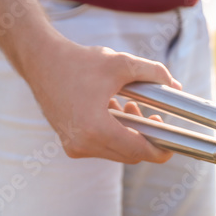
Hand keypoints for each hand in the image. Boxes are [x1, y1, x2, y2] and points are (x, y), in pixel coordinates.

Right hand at [20, 33, 180, 163]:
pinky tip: (115, 109)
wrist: (40, 61)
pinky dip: (113, 133)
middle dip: (145, 138)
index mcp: (95, 128)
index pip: (137, 150)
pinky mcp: (69, 143)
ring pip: (115, 151)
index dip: (159, 151)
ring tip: (132, 106)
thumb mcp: (121, 63)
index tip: (172, 146)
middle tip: (154, 117)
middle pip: (128, 154)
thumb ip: (153, 73)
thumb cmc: (78, 61)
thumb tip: (175, 86)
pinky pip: (101, 146)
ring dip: (129, 134)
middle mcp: (82, 143)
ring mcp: (74, 146)